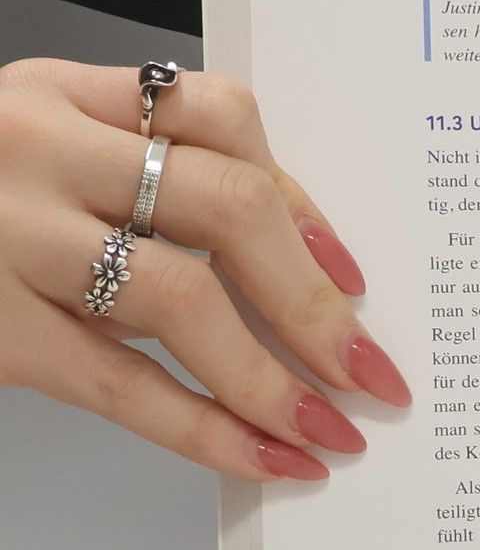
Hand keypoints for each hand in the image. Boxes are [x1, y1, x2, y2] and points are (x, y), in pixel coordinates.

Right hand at [0, 58, 408, 480]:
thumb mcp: (42, 147)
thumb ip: (147, 178)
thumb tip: (302, 266)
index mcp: (64, 92)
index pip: (220, 116)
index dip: (303, 202)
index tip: (352, 277)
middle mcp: (37, 147)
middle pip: (225, 206)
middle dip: (314, 301)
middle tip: (372, 369)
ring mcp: (6, 234)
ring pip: (181, 298)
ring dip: (274, 375)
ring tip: (331, 427)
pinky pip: (121, 383)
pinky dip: (206, 428)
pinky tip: (264, 457)